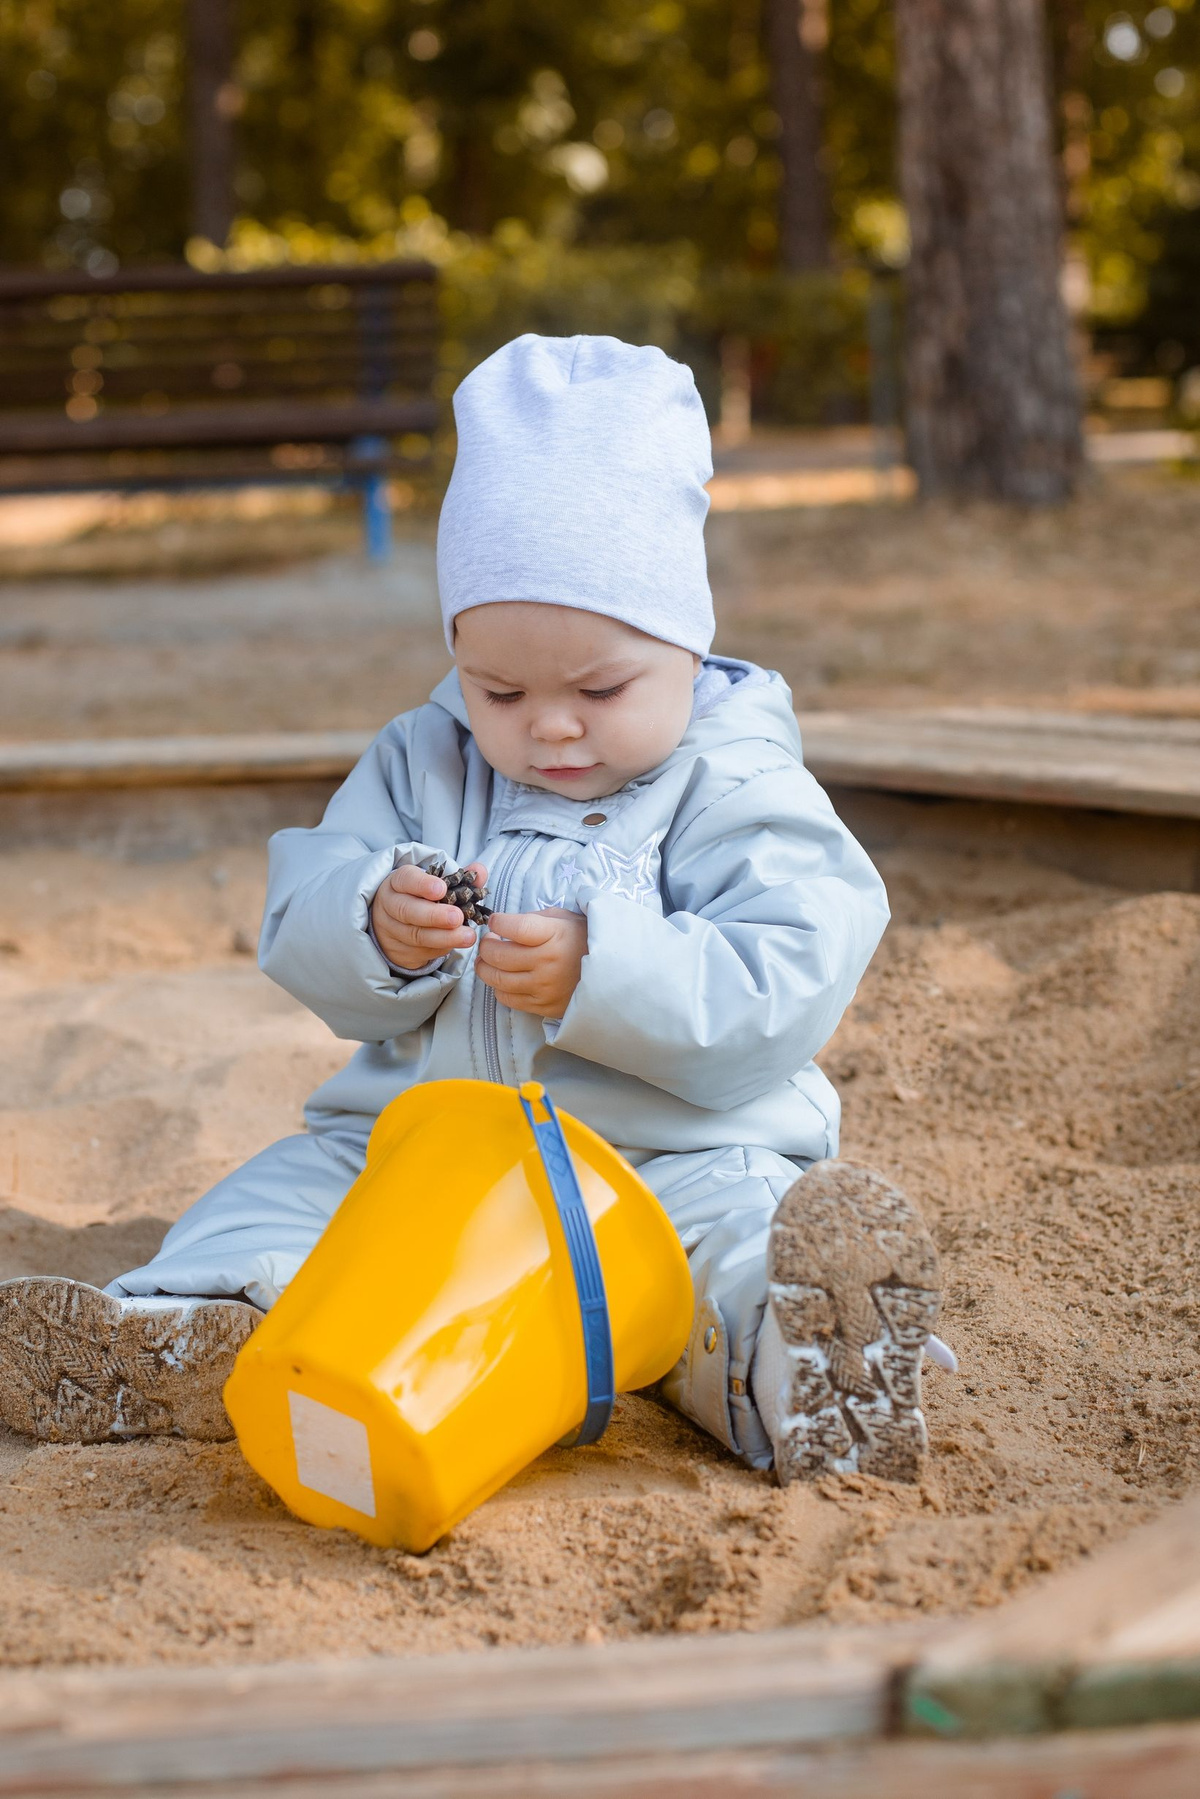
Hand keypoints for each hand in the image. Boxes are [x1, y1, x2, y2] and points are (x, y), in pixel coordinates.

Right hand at [370, 862, 486, 971]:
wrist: (396, 923)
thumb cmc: (422, 898)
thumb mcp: (435, 883)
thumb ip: (459, 877)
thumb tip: (480, 871)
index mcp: (398, 883)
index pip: (406, 880)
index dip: (422, 884)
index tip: (441, 889)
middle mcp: (390, 906)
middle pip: (407, 911)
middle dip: (434, 915)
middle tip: (457, 917)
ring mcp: (393, 930)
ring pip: (416, 935)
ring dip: (444, 937)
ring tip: (467, 936)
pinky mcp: (400, 951)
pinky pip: (422, 951)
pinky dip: (442, 947)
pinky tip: (457, 944)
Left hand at [475, 908, 587, 1018]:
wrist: (611, 975)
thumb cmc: (585, 941)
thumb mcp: (565, 919)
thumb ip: (535, 918)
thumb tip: (505, 926)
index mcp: (555, 935)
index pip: (513, 927)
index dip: (498, 923)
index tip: (495, 922)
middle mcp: (548, 962)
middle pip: (498, 955)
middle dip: (485, 945)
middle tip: (488, 941)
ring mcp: (544, 987)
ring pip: (497, 978)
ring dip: (484, 967)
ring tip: (488, 960)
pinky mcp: (543, 1006)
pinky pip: (507, 998)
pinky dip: (498, 986)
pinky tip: (503, 977)